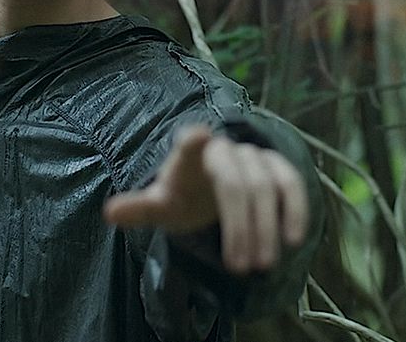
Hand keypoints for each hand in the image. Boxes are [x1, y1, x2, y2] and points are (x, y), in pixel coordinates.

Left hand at [103, 125, 307, 273]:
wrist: (209, 185)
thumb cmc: (183, 195)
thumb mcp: (161, 205)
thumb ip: (140, 208)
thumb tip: (110, 213)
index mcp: (188, 157)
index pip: (189, 147)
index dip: (194, 142)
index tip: (198, 137)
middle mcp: (223, 150)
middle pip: (235, 184)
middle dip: (240, 226)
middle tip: (239, 267)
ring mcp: (251, 155)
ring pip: (266, 186)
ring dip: (266, 227)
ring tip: (262, 264)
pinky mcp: (275, 165)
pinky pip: (290, 183)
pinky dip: (295, 209)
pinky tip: (292, 239)